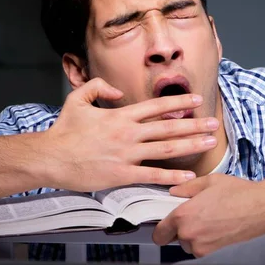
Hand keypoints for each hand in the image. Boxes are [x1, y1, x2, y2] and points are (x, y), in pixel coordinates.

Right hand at [43, 78, 218, 191]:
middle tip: (214, 124)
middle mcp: (128, 133)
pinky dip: (171, 176)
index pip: (157, 106)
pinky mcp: (122, 174)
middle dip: (195, 124)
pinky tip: (188, 176)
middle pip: (169, 127)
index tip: (197, 98)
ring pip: (166, 148)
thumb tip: (117, 91)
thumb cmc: (64, 131)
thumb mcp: (78, 100)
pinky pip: (151, 174)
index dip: (179, 101)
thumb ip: (98, 88)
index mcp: (120, 116)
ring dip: (190, 145)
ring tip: (209, 144)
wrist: (49, 158)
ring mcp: (127, 154)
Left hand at [152, 174, 264, 256]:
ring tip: (210, 220)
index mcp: (184, 215)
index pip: (159, 232)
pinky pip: (201, 249)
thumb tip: (174, 192)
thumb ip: (186, 188)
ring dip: (194, 236)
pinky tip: (218, 227)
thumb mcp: (209, 182)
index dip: (161, 228)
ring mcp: (202, 247)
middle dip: (180, 229)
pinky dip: (205, 241)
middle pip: (173, 239)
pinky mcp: (214, 254)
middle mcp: (189, 235)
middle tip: (196, 217)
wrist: (263, 208)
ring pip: (188, 245)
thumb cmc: (239, 193)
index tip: (167, 224)